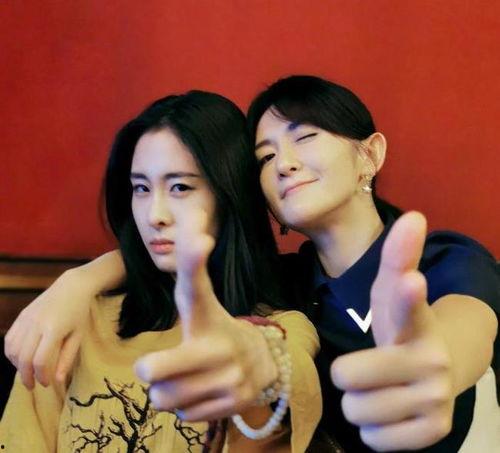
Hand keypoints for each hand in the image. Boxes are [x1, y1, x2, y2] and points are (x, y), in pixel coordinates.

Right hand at [4, 269, 89, 388]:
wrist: (72, 287)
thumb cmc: (79, 312)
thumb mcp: (78, 335)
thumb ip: (67, 358)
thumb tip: (57, 380)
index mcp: (54, 329)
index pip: (40, 360)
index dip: (41, 376)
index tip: (47, 384)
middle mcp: (36, 324)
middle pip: (23, 357)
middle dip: (26, 376)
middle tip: (32, 385)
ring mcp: (26, 319)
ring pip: (12, 350)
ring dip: (16, 365)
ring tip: (27, 373)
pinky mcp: (21, 315)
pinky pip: (9, 339)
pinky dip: (11, 353)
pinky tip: (20, 359)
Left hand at [134, 210, 277, 421]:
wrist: (264, 363)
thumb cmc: (215, 330)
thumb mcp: (199, 302)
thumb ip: (190, 265)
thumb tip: (193, 212)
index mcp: (207, 313)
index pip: (196, 284)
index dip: (194, 261)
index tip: (202, 237)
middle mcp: (223, 343)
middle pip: (155, 370)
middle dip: (151, 371)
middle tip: (160, 366)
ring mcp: (233, 375)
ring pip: (164, 399)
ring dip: (166, 393)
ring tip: (188, 378)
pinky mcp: (237, 403)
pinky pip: (182, 416)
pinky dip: (185, 408)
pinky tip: (203, 392)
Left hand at [331, 212, 454, 450]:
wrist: (437, 368)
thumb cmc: (401, 327)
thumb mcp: (389, 291)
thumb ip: (397, 257)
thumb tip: (414, 216)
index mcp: (414, 320)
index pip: (406, 305)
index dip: (406, 295)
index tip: (409, 280)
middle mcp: (431, 359)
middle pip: (345, 375)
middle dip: (348, 374)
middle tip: (367, 368)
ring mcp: (436, 398)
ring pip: (355, 410)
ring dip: (360, 402)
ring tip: (380, 389)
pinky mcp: (435, 432)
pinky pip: (372, 439)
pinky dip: (374, 429)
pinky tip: (392, 411)